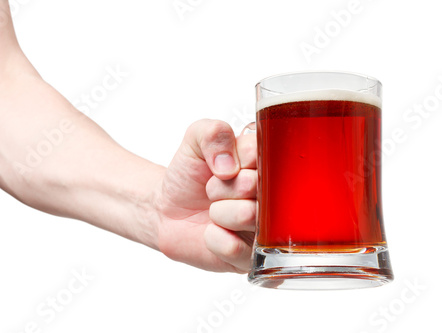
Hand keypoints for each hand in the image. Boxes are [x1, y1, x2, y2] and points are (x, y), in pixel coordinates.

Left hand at [155, 119, 256, 272]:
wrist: (167, 209)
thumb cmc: (189, 175)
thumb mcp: (196, 140)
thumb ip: (214, 133)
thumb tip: (229, 165)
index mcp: (268, 166)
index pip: (268, 156)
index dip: (239, 161)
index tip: (224, 167)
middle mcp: (274, 198)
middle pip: (255, 185)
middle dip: (223, 187)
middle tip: (214, 190)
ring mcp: (266, 230)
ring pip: (248, 215)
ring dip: (219, 211)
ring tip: (215, 211)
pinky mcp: (251, 259)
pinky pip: (233, 246)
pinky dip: (213, 238)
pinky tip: (213, 233)